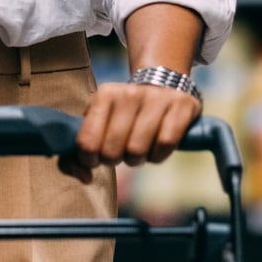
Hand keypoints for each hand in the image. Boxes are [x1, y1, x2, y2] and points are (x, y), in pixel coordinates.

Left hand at [61, 80, 200, 182]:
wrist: (164, 83)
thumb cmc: (125, 113)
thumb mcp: (99, 120)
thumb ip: (80, 151)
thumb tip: (85, 177)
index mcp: (104, 95)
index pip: (87, 142)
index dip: (90, 159)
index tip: (96, 158)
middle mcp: (129, 93)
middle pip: (113, 152)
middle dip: (116, 159)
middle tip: (121, 150)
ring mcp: (156, 98)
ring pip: (137, 151)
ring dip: (138, 159)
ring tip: (139, 147)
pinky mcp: (181, 106)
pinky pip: (164, 146)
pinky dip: (159, 155)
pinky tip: (157, 146)